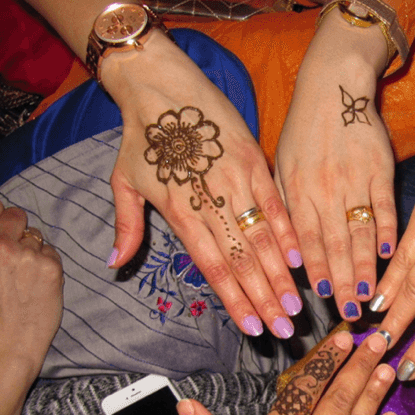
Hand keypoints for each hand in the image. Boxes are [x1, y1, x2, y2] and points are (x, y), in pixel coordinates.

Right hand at [0, 199, 63, 382]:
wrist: (8, 342)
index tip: (1, 228)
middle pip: (16, 214)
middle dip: (18, 228)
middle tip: (16, 250)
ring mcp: (27, 255)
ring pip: (37, 235)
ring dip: (33, 249)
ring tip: (25, 274)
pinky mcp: (51, 267)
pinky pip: (52, 252)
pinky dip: (48, 264)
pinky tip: (37, 283)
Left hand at [104, 34, 304, 339]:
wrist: (162, 84)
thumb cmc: (142, 136)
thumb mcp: (124, 181)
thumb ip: (127, 226)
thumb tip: (115, 263)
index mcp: (179, 210)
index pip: (213, 266)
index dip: (234, 300)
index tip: (252, 327)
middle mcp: (211, 199)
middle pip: (243, 261)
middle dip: (266, 299)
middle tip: (284, 331)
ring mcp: (236, 180)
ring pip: (263, 238)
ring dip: (281, 276)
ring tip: (298, 306)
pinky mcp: (254, 160)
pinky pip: (276, 204)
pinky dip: (289, 232)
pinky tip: (300, 259)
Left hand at [273, 11, 395, 322]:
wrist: (335, 84)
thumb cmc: (304, 130)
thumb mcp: (281, 164)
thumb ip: (286, 208)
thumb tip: (287, 254)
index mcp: (297, 188)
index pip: (305, 239)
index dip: (315, 271)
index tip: (323, 299)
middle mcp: (325, 187)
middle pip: (334, 244)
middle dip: (343, 283)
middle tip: (350, 314)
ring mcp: (355, 179)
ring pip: (360, 231)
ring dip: (366, 267)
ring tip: (371, 298)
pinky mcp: (381, 169)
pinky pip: (385, 205)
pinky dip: (388, 230)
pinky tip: (392, 255)